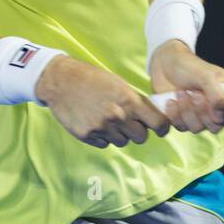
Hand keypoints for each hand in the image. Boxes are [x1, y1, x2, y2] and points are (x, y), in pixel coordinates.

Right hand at [36, 55, 171, 148]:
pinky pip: (105, 144)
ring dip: (119, 134)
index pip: (158, 123)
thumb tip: (152, 118)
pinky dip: (103, 137)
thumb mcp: (119, 84)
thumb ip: (136, 102)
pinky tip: (94, 122)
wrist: (60, 82)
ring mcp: (102, 128)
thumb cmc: (92, 79)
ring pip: (122, 141)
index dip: (162, 128)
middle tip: (128, 121)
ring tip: (106, 118)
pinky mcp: (88, 136)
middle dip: (137, 131)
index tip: (160, 129)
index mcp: (129, 100)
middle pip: (141, 137)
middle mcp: (117, 116)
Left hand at [149, 41, 223, 133]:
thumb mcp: (207, 74)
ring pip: (199, 128)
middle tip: (194, 93)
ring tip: (181, 92)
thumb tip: (221, 112)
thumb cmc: (190, 67)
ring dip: (187, 109)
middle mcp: (220, 110)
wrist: (165, 66)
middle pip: (220, 125)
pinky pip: (182, 128)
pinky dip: (175, 114)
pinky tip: (172, 100)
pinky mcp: (184, 122)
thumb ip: (217, 93)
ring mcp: (202, 118)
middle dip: (203, 110)